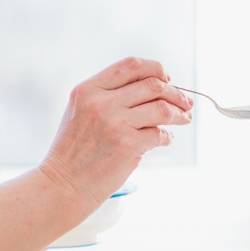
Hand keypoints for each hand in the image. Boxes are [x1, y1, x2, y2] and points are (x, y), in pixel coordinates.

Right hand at [39, 57, 193, 209]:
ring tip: (184, 118)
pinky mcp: (128, 146)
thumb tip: (154, 87)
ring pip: (162, 108)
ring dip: (179, 113)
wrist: (63, 184)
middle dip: (176, 93)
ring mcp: (115, 124)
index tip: (167, 78)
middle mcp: (101, 103)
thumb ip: (109, 95)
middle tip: (186, 102)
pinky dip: (168, 136)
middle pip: (153, 85)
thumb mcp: (81, 111)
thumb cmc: (75, 150)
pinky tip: (166, 138)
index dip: (156, 69)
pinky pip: (160, 133)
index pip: (131, 66)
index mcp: (89, 89)